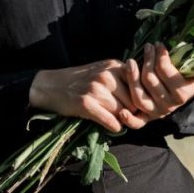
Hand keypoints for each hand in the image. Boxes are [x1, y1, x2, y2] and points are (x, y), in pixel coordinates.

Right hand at [29, 60, 148, 133]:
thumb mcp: (102, 70)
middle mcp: (107, 75)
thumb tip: (143, 97)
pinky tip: (112, 126)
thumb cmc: (79, 80)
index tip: (139, 107)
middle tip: (131, 118)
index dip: (140, 98)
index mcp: (114, 65)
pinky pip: (111, 121)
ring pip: (123, 112)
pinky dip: (114, 126)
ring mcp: (96, 89)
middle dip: (133, 112)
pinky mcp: (86, 104)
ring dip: (123, 120)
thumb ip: (121, 77)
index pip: (139, 85)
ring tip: (120, 122)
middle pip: (133, 101)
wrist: (50, 85)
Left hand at [124, 43, 193, 119]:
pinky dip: (128, 119)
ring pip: (139, 96)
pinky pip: (136, 123)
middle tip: (148, 47)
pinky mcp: (146, 118)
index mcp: (182, 94)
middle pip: (150, 80)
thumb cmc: (189, 81)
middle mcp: (168, 105)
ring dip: (132, 78)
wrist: (183, 98)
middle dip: (147, 60)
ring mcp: (156, 112)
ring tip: (130, 61)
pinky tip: (121, 111)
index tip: (158, 45)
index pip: (165, 71)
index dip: (160, 56)